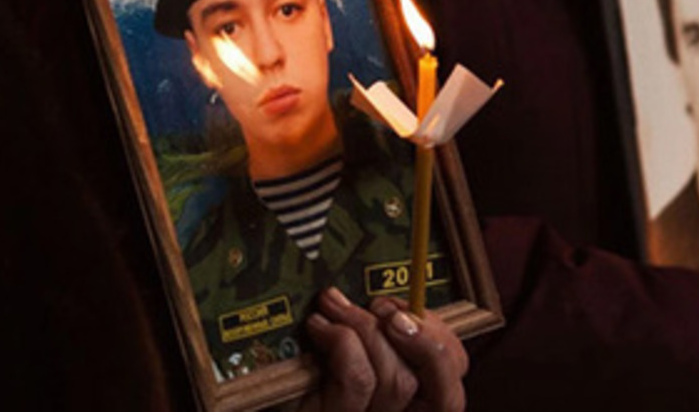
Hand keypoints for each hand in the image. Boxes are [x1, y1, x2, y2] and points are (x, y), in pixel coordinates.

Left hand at [301, 287, 467, 411]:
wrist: (244, 404)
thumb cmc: (289, 376)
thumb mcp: (340, 351)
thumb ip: (375, 335)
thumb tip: (394, 297)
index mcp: (404, 405)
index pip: (454, 381)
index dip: (443, 343)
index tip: (409, 311)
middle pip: (437, 388)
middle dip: (417, 335)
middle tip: (381, 307)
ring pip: (397, 382)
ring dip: (367, 329)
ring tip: (334, 307)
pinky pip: (357, 381)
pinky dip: (343, 343)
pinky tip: (318, 328)